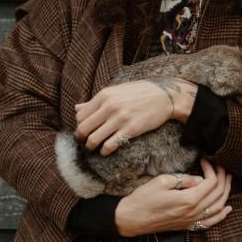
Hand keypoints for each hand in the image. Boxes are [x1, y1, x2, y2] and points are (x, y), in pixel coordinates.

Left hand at [76, 77, 196, 155]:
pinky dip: (105, 151)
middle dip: (82, 138)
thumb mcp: (116, 91)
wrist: (165, 96)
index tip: (86, 130)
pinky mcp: (131, 129)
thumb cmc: (140, 92)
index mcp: (104, 95)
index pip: (80, 116)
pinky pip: (110, 145)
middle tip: (86, 141)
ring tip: (95, 147)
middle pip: (83, 128)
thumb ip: (96, 101)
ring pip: (93, 139)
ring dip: (91, 146)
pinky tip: (107, 150)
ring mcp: (120, 118)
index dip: (80, 125)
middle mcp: (109, 106)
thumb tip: (77, 108)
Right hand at [115, 159, 232, 236]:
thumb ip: (184, 179)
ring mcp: (191, 221)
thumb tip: (199, 179)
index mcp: (189, 200)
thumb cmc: (144, 198)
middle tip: (219, 166)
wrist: (131, 218)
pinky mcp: (187, 226)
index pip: (211, 182)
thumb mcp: (162, 181)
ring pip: (218, 207)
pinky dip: (221, 215)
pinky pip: (210, 223)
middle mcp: (193, 212)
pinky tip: (228, 208)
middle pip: (218, 194)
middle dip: (222, 177)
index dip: (211, 169)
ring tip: (227, 179)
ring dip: (225, 192)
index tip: (205, 160)